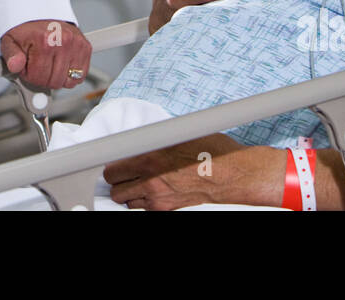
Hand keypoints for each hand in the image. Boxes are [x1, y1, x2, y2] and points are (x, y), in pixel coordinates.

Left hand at [0, 19, 92, 89]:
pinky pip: (80, 76)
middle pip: (54, 81)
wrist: (41, 14)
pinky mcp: (85, 47)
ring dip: (58, 77)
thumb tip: (15, 65)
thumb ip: (11, 55)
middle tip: (38, 65)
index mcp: (45, 40)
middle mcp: (64, 40)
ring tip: (50, 64)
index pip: (38, 77)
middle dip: (43, 78)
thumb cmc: (27, 30)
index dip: (29, 75)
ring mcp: (77, 44)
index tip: (28, 66)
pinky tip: (62, 65)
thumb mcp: (11, 41)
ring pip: (68, 81)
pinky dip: (71, 75)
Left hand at [104, 134, 281, 209]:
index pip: (112, 170)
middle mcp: (151, 181)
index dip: (112, 166)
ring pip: (126, 202)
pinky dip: (143, 202)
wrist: (232, 174)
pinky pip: (144, 209)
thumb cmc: (212, 151)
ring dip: (128, 193)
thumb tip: (141, 140)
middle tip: (124, 173)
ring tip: (138, 183)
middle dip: (117, 180)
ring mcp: (159, 198)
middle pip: (115, 189)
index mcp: (150, 159)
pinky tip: (151, 192)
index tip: (113, 162)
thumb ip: (154, 141)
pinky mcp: (168, 209)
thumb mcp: (178, 135)